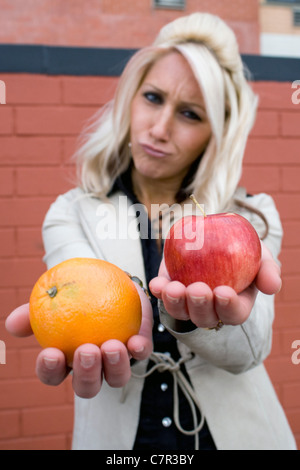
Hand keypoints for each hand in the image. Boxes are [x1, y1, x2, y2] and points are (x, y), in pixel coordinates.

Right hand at [5, 284, 152, 397]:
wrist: (107, 282)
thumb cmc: (75, 296)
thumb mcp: (53, 299)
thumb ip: (34, 311)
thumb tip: (12, 324)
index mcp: (67, 360)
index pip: (53, 374)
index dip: (50, 370)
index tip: (50, 353)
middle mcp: (93, 368)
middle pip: (87, 387)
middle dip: (86, 375)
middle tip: (86, 351)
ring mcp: (117, 361)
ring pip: (116, 378)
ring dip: (114, 366)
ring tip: (112, 346)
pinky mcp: (139, 347)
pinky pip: (142, 354)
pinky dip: (139, 349)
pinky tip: (135, 340)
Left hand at [149, 242, 280, 328]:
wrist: (215, 237)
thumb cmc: (242, 250)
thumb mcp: (260, 255)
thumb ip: (268, 270)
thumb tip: (271, 287)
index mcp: (235, 305)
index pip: (234, 313)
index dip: (228, 307)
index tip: (223, 292)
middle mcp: (210, 309)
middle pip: (204, 317)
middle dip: (200, 306)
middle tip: (198, 289)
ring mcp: (187, 302)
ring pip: (180, 312)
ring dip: (175, 303)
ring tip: (173, 289)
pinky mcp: (169, 290)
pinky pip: (161, 296)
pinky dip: (158, 291)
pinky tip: (156, 284)